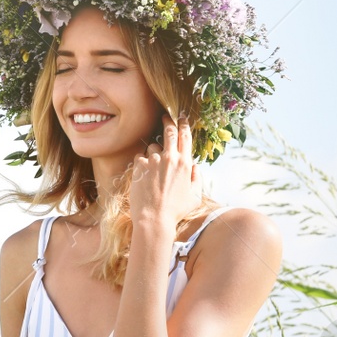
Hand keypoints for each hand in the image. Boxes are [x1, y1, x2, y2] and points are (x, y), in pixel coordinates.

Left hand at [128, 114, 200, 233]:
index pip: (186, 137)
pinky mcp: (139, 166)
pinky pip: (140, 157)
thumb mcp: (194, 196)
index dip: (184, 124)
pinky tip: (143, 175)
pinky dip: (142, 162)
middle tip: (165, 117)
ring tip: (153, 169)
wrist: (154, 218)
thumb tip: (194, 166)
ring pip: (152, 146)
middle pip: (169, 132)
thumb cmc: (175, 210)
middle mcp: (169, 158)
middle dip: (168, 122)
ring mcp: (153, 160)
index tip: (181, 118)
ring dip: (153, 152)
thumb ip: (197, 178)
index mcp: (185, 163)